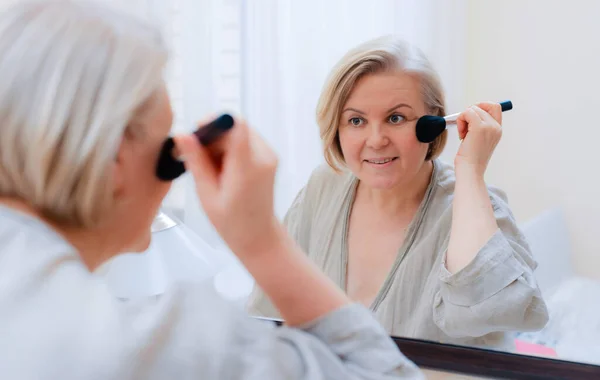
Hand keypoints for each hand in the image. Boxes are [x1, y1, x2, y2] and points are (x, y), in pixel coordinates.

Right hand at [174, 117, 279, 256]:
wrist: (258, 236)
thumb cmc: (231, 223)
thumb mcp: (207, 194)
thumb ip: (197, 162)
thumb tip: (181, 135)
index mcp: (248, 168)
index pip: (236, 127)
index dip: (213, 124)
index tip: (195, 136)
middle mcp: (264, 156)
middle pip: (235, 128)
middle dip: (212, 136)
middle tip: (194, 157)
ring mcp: (268, 156)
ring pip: (239, 133)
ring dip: (219, 144)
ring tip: (207, 168)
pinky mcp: (267, 157)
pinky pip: (245, 141)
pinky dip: (229, 149)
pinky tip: (219, 169)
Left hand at [455, 101, 502, 176]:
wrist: (470, 171)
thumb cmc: (470, 159)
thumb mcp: (478, 141)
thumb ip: (478, 127)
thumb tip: (468, 113)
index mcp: (497, 130)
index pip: (495, 106)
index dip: (481, 107)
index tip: (470, 118)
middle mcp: (496, 127)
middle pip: (481, 106)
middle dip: (469, 114)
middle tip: (465, 129)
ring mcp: (489, 126)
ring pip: (472, 109)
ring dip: (463, 119)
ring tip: (463, 134)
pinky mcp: (479, 127)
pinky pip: (467, 112)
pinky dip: (460, 120)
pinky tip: (461, 134)